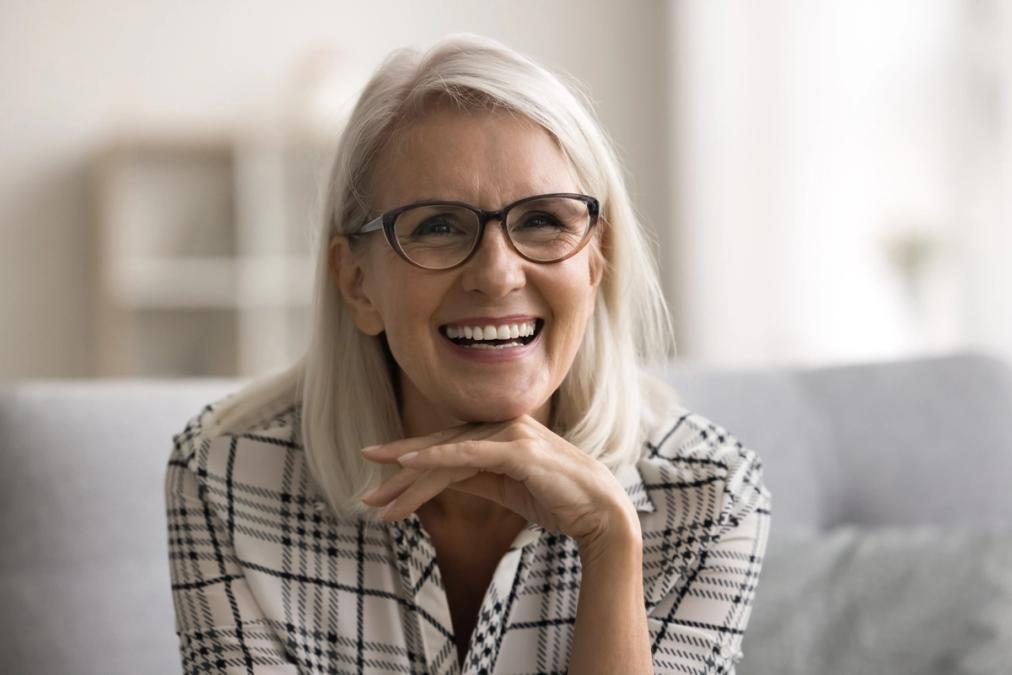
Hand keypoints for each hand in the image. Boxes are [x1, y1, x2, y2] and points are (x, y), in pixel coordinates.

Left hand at [359, 415, 640, 552]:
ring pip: (448, 455)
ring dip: (410, 477)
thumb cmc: (558, 499)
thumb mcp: (506, 489)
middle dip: (400, 472)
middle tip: (367, 493)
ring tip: (380, 499)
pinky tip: (409, 463)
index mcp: (500, 434)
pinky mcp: (518, 451)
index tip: (380, 480)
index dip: (411, 461)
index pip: (447, 447)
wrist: (601, 513)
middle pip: (440, 448)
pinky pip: (469, 454)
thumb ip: (475, 478)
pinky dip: (437, 457)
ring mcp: (511, 435)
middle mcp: (502, 427)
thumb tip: (439, 480)